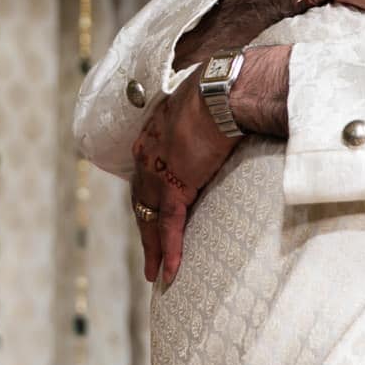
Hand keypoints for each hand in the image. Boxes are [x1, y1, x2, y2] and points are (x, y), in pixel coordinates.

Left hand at [128, 70, 236, 284]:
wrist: (222, 90)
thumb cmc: (218, 91)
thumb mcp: (198, 109)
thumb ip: (198, 125)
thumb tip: (216, 125)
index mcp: (152, 137)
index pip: (145, 177)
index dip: (148, 201)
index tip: (151, 217)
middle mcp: (147, 157)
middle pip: (142, 203)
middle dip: (145, 231)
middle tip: (149, 257)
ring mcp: (158, 173)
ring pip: (150, 220)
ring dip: (153, 249)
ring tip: (156, 274)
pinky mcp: (174, 187)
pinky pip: (169, 226)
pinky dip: (169, 250)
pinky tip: (169, 272)